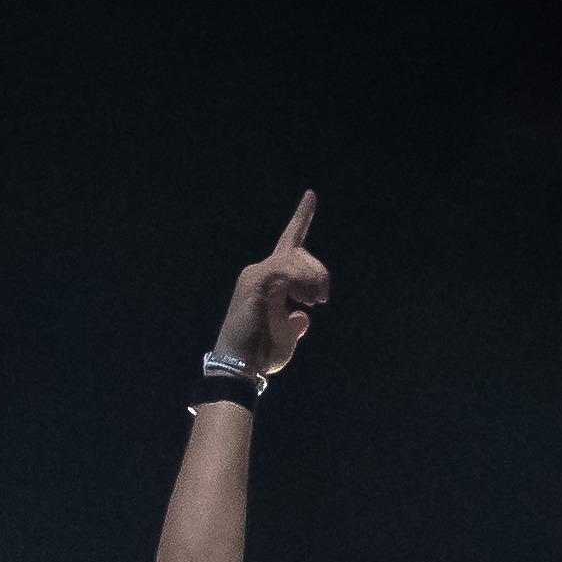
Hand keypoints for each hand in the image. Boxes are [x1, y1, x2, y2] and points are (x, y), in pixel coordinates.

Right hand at [211, 191, 332, 378]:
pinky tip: (301, 301)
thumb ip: (295, 324)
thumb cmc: (261, 354)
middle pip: (301, 251)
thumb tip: (302, 317)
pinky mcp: (255, 282)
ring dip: (312, 281)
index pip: (289, 241)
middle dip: (319, 273)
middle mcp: (260, 271)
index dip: (302, 217)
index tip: (311, 194)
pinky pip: (287, 269)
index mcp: (269, 280)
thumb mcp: (286, 337)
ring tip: (310, 303)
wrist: (240, 367)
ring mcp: (256, 275)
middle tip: (320, 300)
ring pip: (296, 259)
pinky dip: (301, 284)